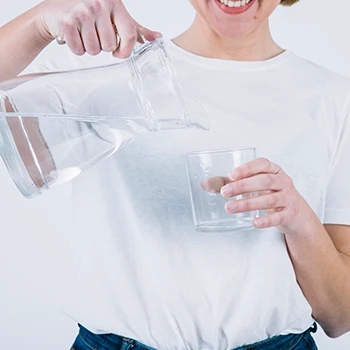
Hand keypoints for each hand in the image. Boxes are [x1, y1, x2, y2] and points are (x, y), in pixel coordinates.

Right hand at [37, 0, 161, 57]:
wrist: (54, 12)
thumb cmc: (87, 13)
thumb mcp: (114, 16)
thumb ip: (135, 28)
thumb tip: (156, 37)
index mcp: (114, 2)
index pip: (130, 35)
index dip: (126, 50)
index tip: (119, 53)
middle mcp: (98, 3)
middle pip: (110, 46)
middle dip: (103, 47)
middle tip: (93, 35)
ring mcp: (82, 12)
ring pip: (96, 50)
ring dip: (89, 48)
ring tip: (83, 34)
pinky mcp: (67, 22)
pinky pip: (80, 50)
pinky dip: (77, 48)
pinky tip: (73, 36)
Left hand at [217, 158, 316, 234]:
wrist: (296, 214)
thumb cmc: (270, 194)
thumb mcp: (254, 186)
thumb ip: (230, 184)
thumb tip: (205, 184)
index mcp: (274, 170)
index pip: (262, 164)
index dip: (247, 168)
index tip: (231, 175)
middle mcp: (283, 182)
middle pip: (264, 181)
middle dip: (243, 186)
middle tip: (224, 193)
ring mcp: (288, 198)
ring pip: (269, 199)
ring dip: (248, 204)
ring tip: (230, 208)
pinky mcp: (289, 214)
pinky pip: (278, 217)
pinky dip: (266, 220)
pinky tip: (254, 223)